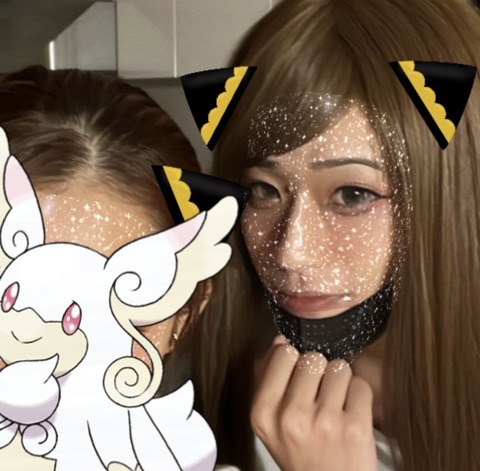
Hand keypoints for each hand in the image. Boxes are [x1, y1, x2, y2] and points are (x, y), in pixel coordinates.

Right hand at [251, 337, 376, 470]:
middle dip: (319, 371)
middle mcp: (290, 416)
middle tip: (318, 397)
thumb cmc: (300, 453)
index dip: (295, 361)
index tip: (298, 377)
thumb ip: (267, 377)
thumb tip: (279, 340)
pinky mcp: (355, 428)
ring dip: (341, 382)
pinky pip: (361, 385)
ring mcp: (324, 422)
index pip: (284, 352)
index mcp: (263, 411)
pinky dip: (359, 396)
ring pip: (339, 367)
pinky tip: (351, 414)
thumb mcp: (269, 421)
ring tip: (335, 405)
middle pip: (313, 358)